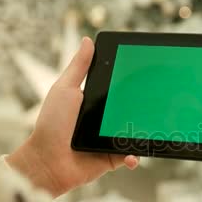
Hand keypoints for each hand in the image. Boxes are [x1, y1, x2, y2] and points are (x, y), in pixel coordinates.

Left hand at [7, 37, 138, 196]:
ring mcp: (108, 139)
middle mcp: (103, 119)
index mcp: (94, 101)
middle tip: (155, 103)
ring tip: (149, 129)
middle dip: (143, 108)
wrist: (47, 161)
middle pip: (130, 110)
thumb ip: (79, 67)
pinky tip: (133, 153)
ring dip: (143, 132)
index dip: (131, 83)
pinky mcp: (111, 158)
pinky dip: (135, 156)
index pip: (117, 89)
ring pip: (134, 133)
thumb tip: (88, 40)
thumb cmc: (51, 124)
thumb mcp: (66, 89)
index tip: (144, 76)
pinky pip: (130, 155)